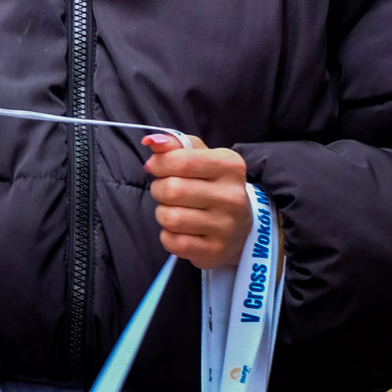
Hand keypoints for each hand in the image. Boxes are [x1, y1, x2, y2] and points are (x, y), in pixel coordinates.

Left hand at [142, 135, 250, 271]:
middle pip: (172, 190)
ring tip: (174, 211)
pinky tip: (180, 231)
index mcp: (230, 166)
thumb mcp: (202, 158)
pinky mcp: (214, 251)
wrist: (240, 228)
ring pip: (170, 218)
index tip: (156, 167)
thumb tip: (151, 141)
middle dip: (159, 189)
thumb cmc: (214, 186)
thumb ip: (176, 145)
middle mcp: (232, 196)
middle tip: (165, 191)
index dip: (159, 163)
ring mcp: (225, 227)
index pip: (181, 161)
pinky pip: (173, 242)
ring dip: (163, 214)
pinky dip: (168, 236)